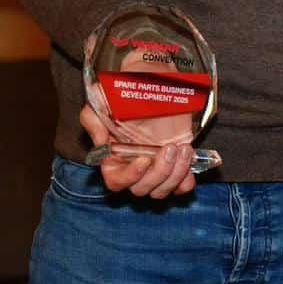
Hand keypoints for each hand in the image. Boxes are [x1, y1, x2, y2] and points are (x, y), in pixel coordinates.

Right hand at [80, 103, 196, 198]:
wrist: (152, 92)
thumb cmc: (122, 101)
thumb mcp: (101, 105)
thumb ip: (93, 122)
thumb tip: (101, 141)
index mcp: (113, 162)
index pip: (117, 182)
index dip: (131, 176)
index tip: (144, 159)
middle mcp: (134, 172)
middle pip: (142, 189)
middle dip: (159, 171)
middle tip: (170, 148)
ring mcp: (156, 172)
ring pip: (162, 190)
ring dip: (176, 173)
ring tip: (185, 150)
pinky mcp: (175, 168)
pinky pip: (181, 187)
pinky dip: (186, 181)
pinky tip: (189, 162)